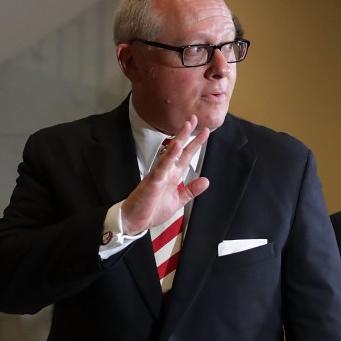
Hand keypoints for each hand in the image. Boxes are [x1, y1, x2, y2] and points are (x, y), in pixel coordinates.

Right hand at [121, 115, 209, 233]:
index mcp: (173, 176)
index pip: (186, 156)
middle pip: (179, 149)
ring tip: (187, 126)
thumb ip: (190, 190)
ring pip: (170, 153)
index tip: (205, 131)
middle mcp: (167, 172)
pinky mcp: (153, 181)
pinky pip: (162, 166)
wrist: (135, 221)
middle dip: (187, 134)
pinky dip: (169, 156)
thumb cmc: (152, 209)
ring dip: (179, 139)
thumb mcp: (178, 200)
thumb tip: (205, 181)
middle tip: (194, 118)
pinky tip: (176, 146)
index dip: (196, 144)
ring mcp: (159, 174)